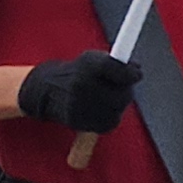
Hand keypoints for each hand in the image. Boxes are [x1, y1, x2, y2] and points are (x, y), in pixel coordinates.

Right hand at [15, 52, 140, 132]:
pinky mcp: (79, 122)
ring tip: (106, 98)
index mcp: (85, 66)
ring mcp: (79, 105)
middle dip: (125, 91)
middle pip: (122, 94)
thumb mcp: (90, 59)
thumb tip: (136, 70)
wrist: (46, 91)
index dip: (130, 72)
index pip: (116, 69)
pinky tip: (101, 109)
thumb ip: (114, 63)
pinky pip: (109, 122)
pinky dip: (110, 116)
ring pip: (117, 109)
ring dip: (117, 105)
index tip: (136, 74)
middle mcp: (81, 85)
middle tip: (120, 88)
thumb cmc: (75, 74)